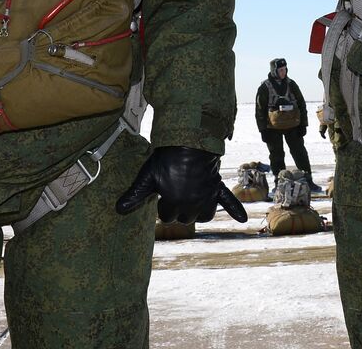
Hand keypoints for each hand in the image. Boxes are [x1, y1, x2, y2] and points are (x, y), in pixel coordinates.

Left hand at [115, 146, 247, 223]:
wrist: (190, 140)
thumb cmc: (166, 158)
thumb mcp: (148, 176)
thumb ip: (135, 195)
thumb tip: (118, 210)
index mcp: (175, 202)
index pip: (167, 216)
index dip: (162, 205)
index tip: (161, 192)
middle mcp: (193, 203)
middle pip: (185, 218)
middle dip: (178, 208)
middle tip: (173, 191)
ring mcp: (207, 196)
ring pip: (204, 215)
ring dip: (198, 210)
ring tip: (190, 199)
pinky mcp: (217, 188)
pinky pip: (229, 202)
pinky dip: (236, 211)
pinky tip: (243, 221)